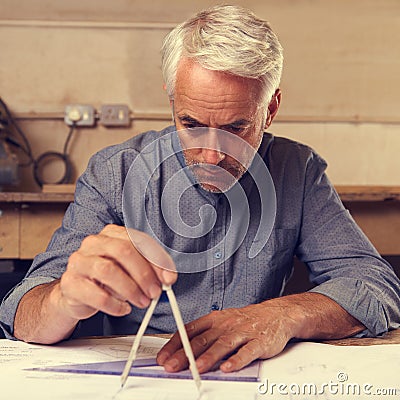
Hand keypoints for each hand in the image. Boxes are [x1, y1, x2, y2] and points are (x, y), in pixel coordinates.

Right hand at [59, 224, 176, 320]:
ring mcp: (78, 262)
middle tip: (155, 292)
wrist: (77, 295)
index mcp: (111, 234)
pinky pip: (95, 294)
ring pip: (108, 271)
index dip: (156, 260)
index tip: (168, 278)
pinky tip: (123, 309)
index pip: (138, 240)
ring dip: (131, 290)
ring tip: (141, 301)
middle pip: (123, 251)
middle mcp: (93, 243)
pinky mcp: (70, 284)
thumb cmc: (108, 279)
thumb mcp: (130, 270)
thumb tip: (168, 278)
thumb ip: (149, 270)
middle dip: (143, 274)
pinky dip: (114, 304)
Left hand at [157, 300, 296, 373]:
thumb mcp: (222, 321)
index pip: (190, 330)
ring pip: (223, 344)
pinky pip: (247, 351)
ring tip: (197, 368)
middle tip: (172, 365)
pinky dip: (237, 360)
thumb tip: (182, 351)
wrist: (276, 314)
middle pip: (203, 339)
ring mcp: (243, 332)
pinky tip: (228, 367)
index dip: (175, 343)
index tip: (163, 356)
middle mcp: (226, 324)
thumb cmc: (246, 320)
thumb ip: (205, 335)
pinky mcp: (259, 341)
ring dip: (209, 357)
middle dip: (185, 354)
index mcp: (215, 319)